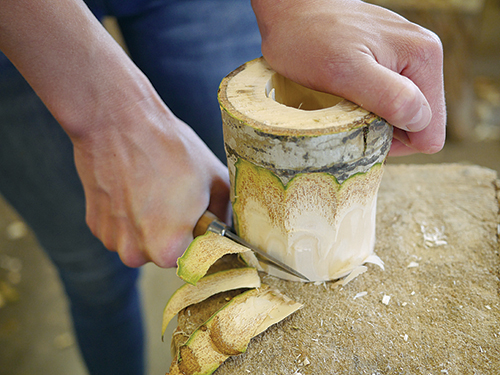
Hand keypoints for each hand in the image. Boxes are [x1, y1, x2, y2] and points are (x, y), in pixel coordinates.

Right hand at [0, 0, 229, 267]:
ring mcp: (111, 240)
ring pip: (144, 241)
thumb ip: (226, 214)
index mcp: (168, 250)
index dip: (203, 239)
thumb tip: (229, 229)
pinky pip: (123, 229)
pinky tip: (134, 187)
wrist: (116, 121)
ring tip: (155, 189)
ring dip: (153, 224)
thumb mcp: (214, 179)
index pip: (195, 260)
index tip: (203, 220)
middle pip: (168, 253)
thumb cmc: (169, 148)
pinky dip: (131, 214)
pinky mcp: (95, 225)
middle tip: (179, 198)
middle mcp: (135, 254)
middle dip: (178, 232)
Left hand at [252, 0, 445, 155]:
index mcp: (424, 58)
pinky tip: (348, 94)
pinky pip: (389, 99)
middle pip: (418, 124)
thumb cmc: (308, 40)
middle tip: (350, 114)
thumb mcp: (345, 72)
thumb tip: (420, 120)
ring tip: (346, 102)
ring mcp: (406, 57)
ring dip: (375, 118)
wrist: (289, 11)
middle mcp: (423, 56)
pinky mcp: (388, 60)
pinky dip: (369, 105)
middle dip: (385, 129)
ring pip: (402, 114)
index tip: (361, 126)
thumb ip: (388, 96)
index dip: (395, 141)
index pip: (430, 130)